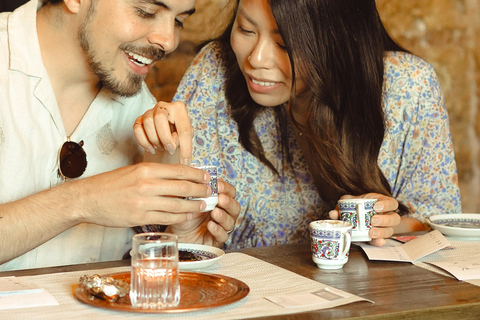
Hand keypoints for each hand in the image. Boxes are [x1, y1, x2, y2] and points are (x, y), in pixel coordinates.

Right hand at [75, 162, 212, 226]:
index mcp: (146, 169)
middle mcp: (147, 184)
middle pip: (183, 187)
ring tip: (204, 206)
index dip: (197, 175)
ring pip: (178, 205)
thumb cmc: (111, 184)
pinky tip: (188, 216)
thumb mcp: (133, 171)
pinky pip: (167, 218)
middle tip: (211, 193)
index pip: (179, 171)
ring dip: (194, 206)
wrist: (88, 199)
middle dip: (201, 191)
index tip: (207, 177)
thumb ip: (154, 173)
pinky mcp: (140, 217)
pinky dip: (181, 217)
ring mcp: (144, 202)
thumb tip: (178, 176)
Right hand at [133, 101, 192, 164]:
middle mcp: (163, 106)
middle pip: (160, 118)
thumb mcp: (186, 135)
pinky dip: (143, 141)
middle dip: (165, 138)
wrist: (168, 128)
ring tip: (161, 147)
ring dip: (154, 139)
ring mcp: (150, 111)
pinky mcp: (140, 119)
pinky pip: (137, 128)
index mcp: (179, 108)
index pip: (183, 129)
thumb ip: (183, 140)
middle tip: (170, 149)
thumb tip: (173, 146)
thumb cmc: (178, 130)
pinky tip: (151, 148)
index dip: (185, 148)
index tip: (184, 162)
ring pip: (147, 122)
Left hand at [167, 179, 239, 247]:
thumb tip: (196, 174)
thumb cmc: (185, 215)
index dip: (226, 188)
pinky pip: (223, 236)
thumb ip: (194, 189)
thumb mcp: (188, 200)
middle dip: (228, 202)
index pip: (230, 192)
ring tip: (214, 212)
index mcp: (220, 201)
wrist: (177, 234)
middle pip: (235, 207)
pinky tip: (210, 225)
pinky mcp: (217, 240)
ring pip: (230, 222)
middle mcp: (224, 213)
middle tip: (220, 199)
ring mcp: (222, 227)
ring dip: (223, 216)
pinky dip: (218, 230)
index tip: (218, 185)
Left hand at [329, 193, 400, 245]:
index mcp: (382, 203)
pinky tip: (376, 242)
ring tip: (371, 232)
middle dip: (384, 220)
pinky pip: (382, 241)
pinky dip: (379, 242)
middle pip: (394, 218)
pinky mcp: (379, 237)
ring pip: (390, 231)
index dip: (387, 205)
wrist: (359, 216)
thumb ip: (342, 205)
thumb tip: (333, 214)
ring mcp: (385, 227)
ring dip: (381, 232)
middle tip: (373, 220)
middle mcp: (387, 216)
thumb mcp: (350, 202)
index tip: (376, 207)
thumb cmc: (357, 206)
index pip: (392, 203)